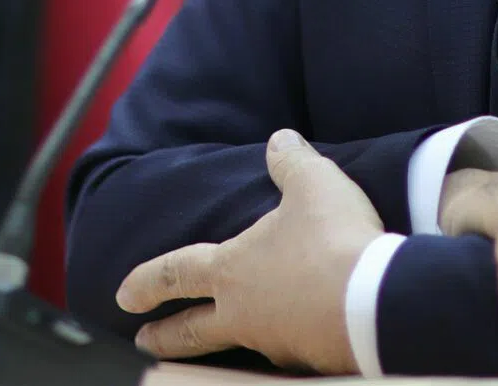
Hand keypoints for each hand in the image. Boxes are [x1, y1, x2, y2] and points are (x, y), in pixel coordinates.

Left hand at [115, 129, 382, 372]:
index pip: (177, 273)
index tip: (123, 295)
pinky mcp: (308, 358)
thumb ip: (291, 161)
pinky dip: (286, 338)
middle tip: (143, 342)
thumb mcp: (312, 182)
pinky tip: (297, 332)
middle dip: (164, 336)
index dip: (147, 281)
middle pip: (190, 331)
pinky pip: (287, 348)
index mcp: (233, 269)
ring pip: (239, 343)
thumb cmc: (333, 238)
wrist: (375, 299)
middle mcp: (244, 312)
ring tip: (230, 335)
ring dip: (226, 340)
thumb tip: (278, 140)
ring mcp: (274, 342)